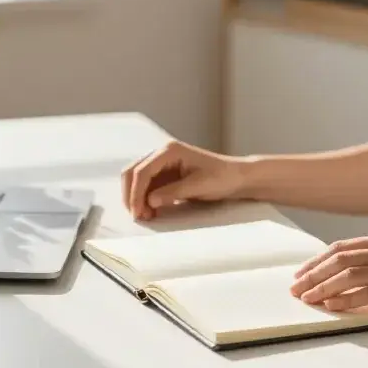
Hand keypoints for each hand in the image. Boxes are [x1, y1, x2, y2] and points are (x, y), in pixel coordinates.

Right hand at [122, 140, 247, 220]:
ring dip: (136, 198)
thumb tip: (150, 201)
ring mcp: (162, 165)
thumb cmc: (222, 177)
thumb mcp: (199, 186)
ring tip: (145, 216)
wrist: (236, 178)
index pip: (142, 171)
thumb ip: (173, 192)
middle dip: (131, 195)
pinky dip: (145, 200)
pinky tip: (151, 212)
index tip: (137, 212)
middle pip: (133, 172)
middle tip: (138, 216)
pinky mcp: (165, 176)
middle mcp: (162, 154)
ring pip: (137, 180)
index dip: (136, 193)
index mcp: (169, 151)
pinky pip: (147, 187)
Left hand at [291, 233, 367, 324]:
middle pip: (342, 258)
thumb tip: (333, 275)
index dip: (317, 261)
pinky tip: (331, 305)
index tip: (299, 275)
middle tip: (295, 289)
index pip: (342, 247)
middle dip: (314, 274)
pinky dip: (346, 299)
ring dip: (324, 287)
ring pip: (351, 274)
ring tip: (308, 299)